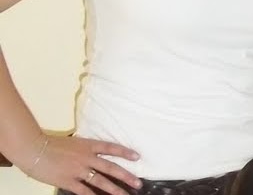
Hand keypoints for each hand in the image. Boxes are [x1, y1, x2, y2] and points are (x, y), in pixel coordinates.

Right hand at [16, 133, 141, 194]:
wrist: (34, 149)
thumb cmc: (50, 145)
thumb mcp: (73, 143)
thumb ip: (85, 149)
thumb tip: (94, 156)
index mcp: (88, 145)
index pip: (111, 148)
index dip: (125, 152)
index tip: (137, 156)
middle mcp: (86, 157)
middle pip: (111, 167)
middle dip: (126, 176)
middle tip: (138, 183)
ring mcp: (78, 170)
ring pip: (101, 181)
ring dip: (114, 189)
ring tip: (125, 194)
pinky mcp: (68, 181)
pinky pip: (84, 191)